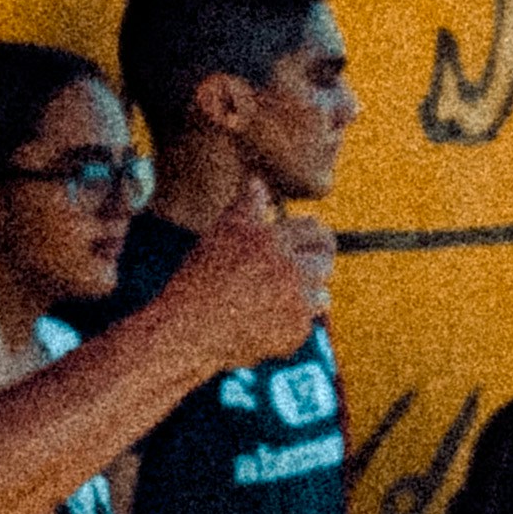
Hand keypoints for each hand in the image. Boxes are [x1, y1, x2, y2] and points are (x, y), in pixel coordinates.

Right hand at [150, 180, 333, 369]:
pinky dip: (287, 324)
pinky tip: (260, 322)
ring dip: (305, 296)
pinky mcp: (296, 330)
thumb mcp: (219, 236)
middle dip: (315, 262)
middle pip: (326, 259)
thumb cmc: (198, 280)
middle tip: (293, 271)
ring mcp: (298, 301)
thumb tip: (257, 181)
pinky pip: (303, 323)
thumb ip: (245, 207)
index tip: (311, 241)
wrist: (187, 331)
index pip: (315, 230)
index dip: (314, 235)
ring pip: (321, 294)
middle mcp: (292, 268)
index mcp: (273, 240)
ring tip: (272, 300)